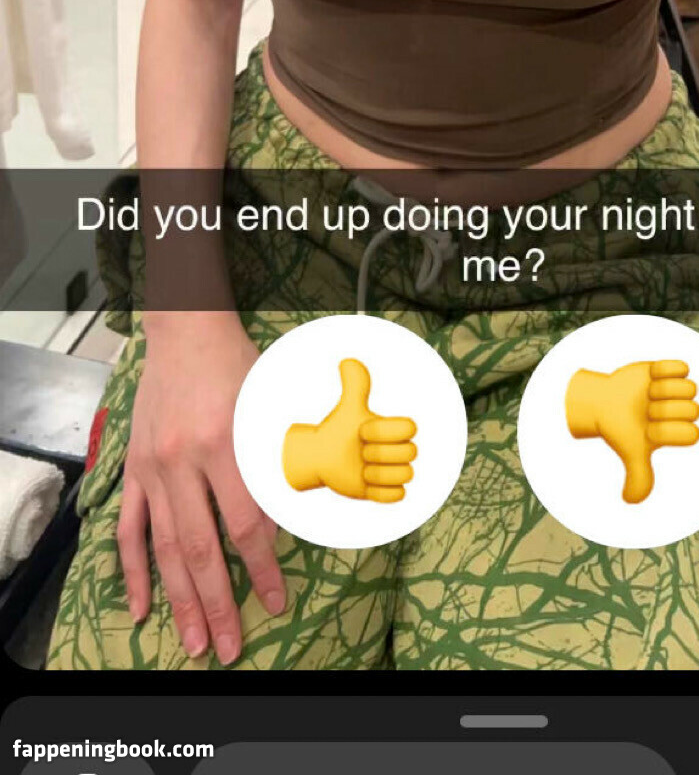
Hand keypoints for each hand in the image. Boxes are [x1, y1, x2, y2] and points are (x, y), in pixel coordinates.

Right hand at [119, 313, 285, 665]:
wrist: (186, 331)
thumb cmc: (238, 364)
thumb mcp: (269, 405)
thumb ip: (277, 461)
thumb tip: (289, 522)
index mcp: (224, 443)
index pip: (246, 523)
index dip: (261, 569)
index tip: (274, 601)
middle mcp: (182, 461)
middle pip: (202, 548)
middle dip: (218, 603)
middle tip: (229, 647)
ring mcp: (153, 468)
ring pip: (166, 548)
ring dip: (180, 600)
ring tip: (193, 640)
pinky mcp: (134, 468)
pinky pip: (129, 529)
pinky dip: (133, 571)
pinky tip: (140, 607)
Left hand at [283, 358, 417, 501]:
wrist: (322, 457)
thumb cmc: (338, 430)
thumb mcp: (347, 408)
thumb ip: (355, 385)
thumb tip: (347, 361)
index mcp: (393, 429)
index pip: (409, 428)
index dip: (384, 431)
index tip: (361, 431)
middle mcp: (398, 450)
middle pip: (410, 453)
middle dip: (380, 453)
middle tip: (360, 452)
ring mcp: (392, 471)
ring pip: (406, 475)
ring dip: (379, 474)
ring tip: (361, 471)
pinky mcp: (385, 492)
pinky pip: (398, 496)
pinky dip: (381, 492)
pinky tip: (365, 485)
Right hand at [565, 359, 698, 503]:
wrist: (604, 404)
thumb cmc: (621, 430)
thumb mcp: (630, 453)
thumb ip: (639, 476)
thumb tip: (631, 500)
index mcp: (678, 432)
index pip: (693, 434)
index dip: (669, 432)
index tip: (649, 431)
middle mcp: (682, 411)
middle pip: (695, 410)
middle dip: (667, 411)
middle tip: (648, 411)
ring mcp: (676, 390)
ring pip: (692, 388)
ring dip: (666, 390)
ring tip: (649, 393)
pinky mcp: (668, 371)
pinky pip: (682, 367)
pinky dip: (666, 371)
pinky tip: (652, 377)